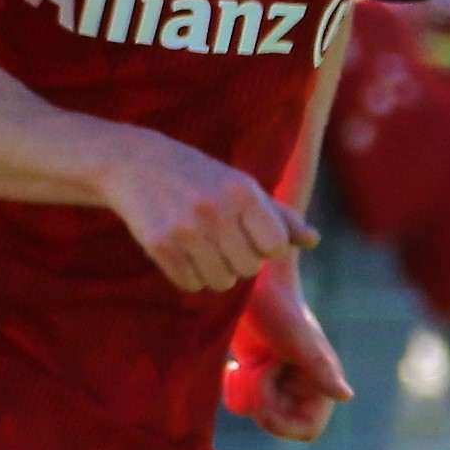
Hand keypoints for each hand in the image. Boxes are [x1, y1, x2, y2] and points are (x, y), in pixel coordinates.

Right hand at [96, 130, 313, 292]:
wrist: (135, 165)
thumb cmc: (199, 177)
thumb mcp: (242, 186)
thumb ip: (280, 216)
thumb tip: (314, 241)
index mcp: (242, 192)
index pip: (276, 247)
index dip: (267, 247)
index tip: (250, 234)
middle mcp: (216, 210)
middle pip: (249, 268)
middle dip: (240, 261)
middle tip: (222, 240)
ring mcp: (185, 229)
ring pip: (221, 281)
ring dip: (216, 273)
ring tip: (203, 249)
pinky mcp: (159, 245)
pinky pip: (190, 284)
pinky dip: (189, 276)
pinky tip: (181, 253)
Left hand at [222, 270, 354, 440]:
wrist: (250, 283)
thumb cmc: (278, 305)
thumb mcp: (297, 339)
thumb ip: (320, 367)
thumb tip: (346, 396)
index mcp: (320, 381)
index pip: (308, 429)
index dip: (283, 425)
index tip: (263, 404)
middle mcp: (302, 384)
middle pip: (279, 423)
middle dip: (260, 403)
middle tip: (253, 371)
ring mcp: (277, 380)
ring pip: (257, 413)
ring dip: (245, 392)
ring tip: (244, 364)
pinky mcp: (255, 371)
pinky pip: (242, 401)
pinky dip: (232, 389)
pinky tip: (232, 366)